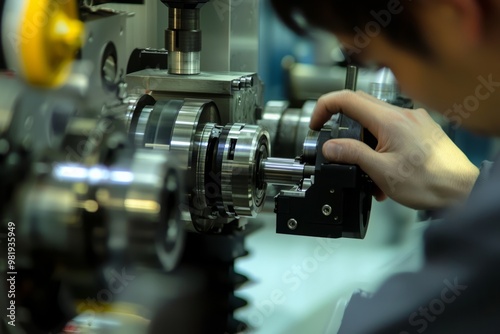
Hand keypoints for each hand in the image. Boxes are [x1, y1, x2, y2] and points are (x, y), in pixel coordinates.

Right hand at [311, 90, 478, 209]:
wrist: (462, 191)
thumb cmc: (429, 183)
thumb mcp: (381, 172)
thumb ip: (352, 155)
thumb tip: (331, 147)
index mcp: (390, 120)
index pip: (347, 99)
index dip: (325, 107)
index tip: (316, 122)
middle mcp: (403, 115)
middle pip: (360, 106)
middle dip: (343, 126)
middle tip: (333, 144)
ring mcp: (413, 121)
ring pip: (376, 123)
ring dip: (364, 144)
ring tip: (366, 172)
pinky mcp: (420, 131)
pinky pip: (391, 132)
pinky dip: (380, 148)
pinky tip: (382, 173)